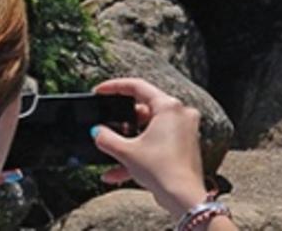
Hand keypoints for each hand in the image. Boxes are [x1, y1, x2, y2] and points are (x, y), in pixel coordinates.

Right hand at [91, 78, 209, 219]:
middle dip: (121, 124)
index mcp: (169, 106)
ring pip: (148, 132)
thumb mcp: (126, 152)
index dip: (115, 87)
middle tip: (104, 129)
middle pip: (144, 110)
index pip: (138, 87)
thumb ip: (107, 138)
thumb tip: (97, 132)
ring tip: (109, 156)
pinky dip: (138, 155)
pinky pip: (155, 145)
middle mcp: (180, 114)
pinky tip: (116, 174)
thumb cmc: (160, 168)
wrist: (183, 195)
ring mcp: (183, 130)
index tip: (99, 91)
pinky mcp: (183, 146)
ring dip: (127, 145)